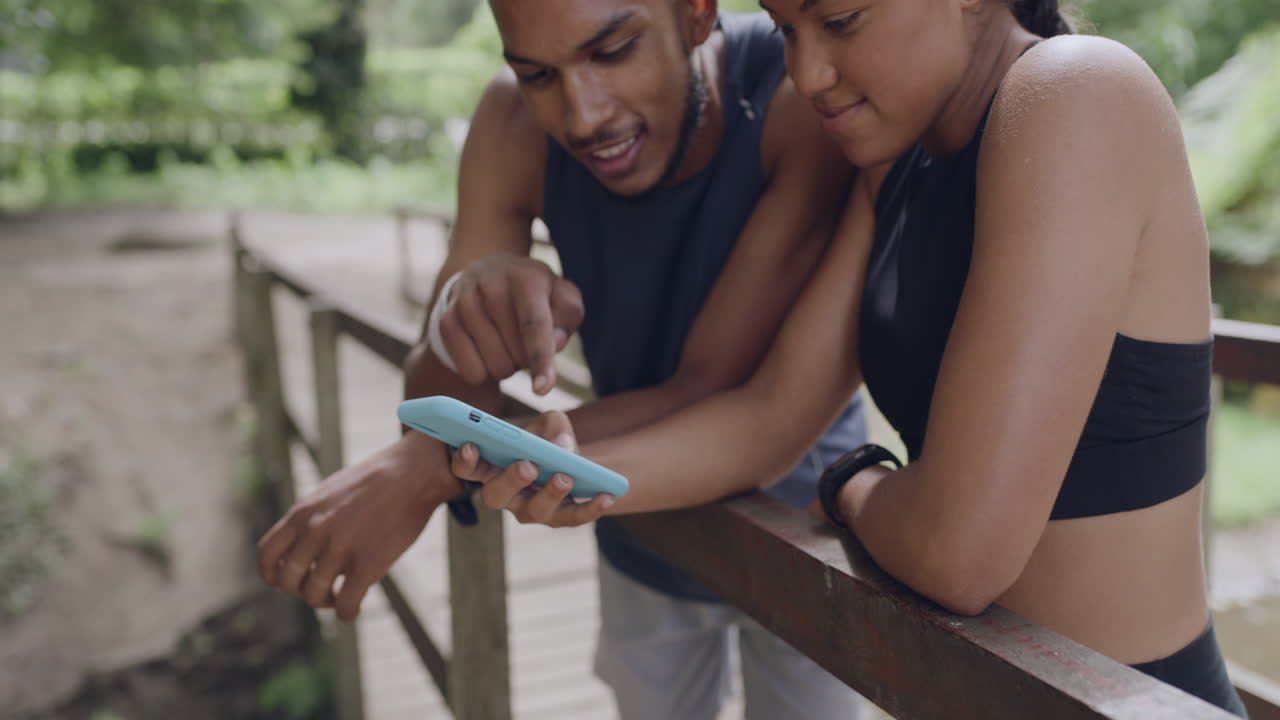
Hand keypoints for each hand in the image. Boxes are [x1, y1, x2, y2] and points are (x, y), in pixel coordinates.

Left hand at [256, 432, 456, 620]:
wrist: (413, 474)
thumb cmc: (376, 482)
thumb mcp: (330, 493)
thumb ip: (310, 519)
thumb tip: (300, 544)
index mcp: (302, 513)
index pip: (266, 555)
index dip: (273, 575)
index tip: (290, 581)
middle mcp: (314, 532)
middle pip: (288, 581)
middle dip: (302, 591)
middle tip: (321, 589)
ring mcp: (340, 548)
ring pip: (315, 596)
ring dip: (326, 602)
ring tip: (340, 596)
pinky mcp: (367, 564)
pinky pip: (346, 604)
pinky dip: (347, 613)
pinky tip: (354, 610)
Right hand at [440, 255, 583, 394]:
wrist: (488, 273)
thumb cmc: (535, 294)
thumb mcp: (561, 295)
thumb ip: (568, 316)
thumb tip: (554, 344)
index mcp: (525, 278)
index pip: (534, 326)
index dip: (540, 359)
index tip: (542, 390)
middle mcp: (491, 286)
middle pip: (517, 355)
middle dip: (529, 358)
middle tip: (524, 338)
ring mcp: (464, 303)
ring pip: (495, 367)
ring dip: (508, 364)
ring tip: (506, 340)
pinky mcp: (446, 322)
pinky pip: (471, 372)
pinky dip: (485, 371)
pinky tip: (487, 348)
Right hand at [451, 410, 613, 526]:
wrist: (572, 463)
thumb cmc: (547, 441)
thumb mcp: (549, 424)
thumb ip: (552, 424)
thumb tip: (561, 444)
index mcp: (491, 468)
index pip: (467, 469)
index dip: (464, 460)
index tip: (471, 445)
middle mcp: (505, 495)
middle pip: (496, 495)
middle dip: (510, 480)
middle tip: (527, 465)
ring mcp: (530, 510)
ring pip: (534, 511)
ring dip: (549, 493)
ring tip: (565, 477)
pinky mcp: (559, 519)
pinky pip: (573, 518)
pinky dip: (590, 508)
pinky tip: (606, 495)